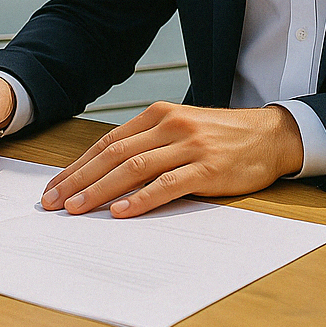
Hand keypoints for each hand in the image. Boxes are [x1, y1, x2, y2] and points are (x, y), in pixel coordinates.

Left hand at [41, 101, 303, 217]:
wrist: (271, 135)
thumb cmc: (223, 137)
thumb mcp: (182, 130)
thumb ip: (149, 145)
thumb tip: (106, 175)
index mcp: (159, 114)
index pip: (108, 143)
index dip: (78, 166)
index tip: (55, 187)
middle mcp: (171, 125)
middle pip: (114, 155)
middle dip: (79, 180)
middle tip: (54, 202)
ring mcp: (190, 146)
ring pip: (134, 168)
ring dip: (101, 190)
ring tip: (77, 209)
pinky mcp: (208, 169)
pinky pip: (168, 185)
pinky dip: (142, 199)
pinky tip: (122, 212)